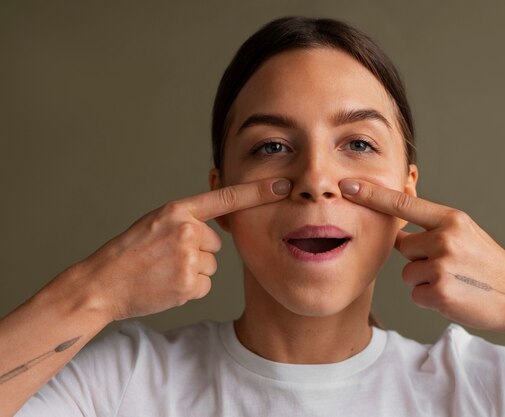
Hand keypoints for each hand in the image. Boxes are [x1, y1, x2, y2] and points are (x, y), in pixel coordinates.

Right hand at [71, 178, 291, 321]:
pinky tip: (168, 285)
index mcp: (178, 210)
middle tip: (168, 256)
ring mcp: (189, 258)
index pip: (225, 198)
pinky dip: (191, 288)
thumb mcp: (156, 222)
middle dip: (199, 250)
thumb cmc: (131, 252)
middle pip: (217, 242)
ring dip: (194, 270)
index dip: (257, 192)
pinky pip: (206, 284)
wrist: (104, 283)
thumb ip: (188, 218)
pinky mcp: (190, 284)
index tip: (284, 186)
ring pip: (212, 264)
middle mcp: (187, 231)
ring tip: (165, 270)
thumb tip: (220, 223)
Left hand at [339, 179, 504, 331]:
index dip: (371, 195)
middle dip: (419, 259)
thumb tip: (398, 217)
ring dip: (424, 282)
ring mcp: (442, 266)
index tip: (346, 186)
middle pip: (403, 248)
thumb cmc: (489, 265)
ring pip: (408, 274)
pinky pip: (416, 295)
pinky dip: (430, 300)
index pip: (403, 203)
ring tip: (455, 282)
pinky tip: (454, 297)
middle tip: (450, 267)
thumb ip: (433, 225)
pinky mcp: (440, 293)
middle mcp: (445, 238)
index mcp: (451, 219)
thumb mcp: (466, 233)